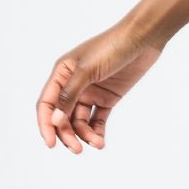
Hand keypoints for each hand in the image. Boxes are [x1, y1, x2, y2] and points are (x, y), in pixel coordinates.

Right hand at [35, 22, 165, 153]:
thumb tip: (55, 120)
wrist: (143, 38)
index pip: (47, 104)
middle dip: (68, 134)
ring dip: (85, 134)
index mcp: (62, 74)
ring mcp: (91, 91)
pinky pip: (97, 118)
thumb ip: (70, 95)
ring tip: (97, 144)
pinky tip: (100, 141)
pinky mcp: (108, 97)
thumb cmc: (112, 47)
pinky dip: (97, 130)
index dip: (46, 124)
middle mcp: (73, 84)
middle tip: (77, 150)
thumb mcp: (87, 70)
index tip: (51, 144)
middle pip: (63, 116)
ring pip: (80, 120)